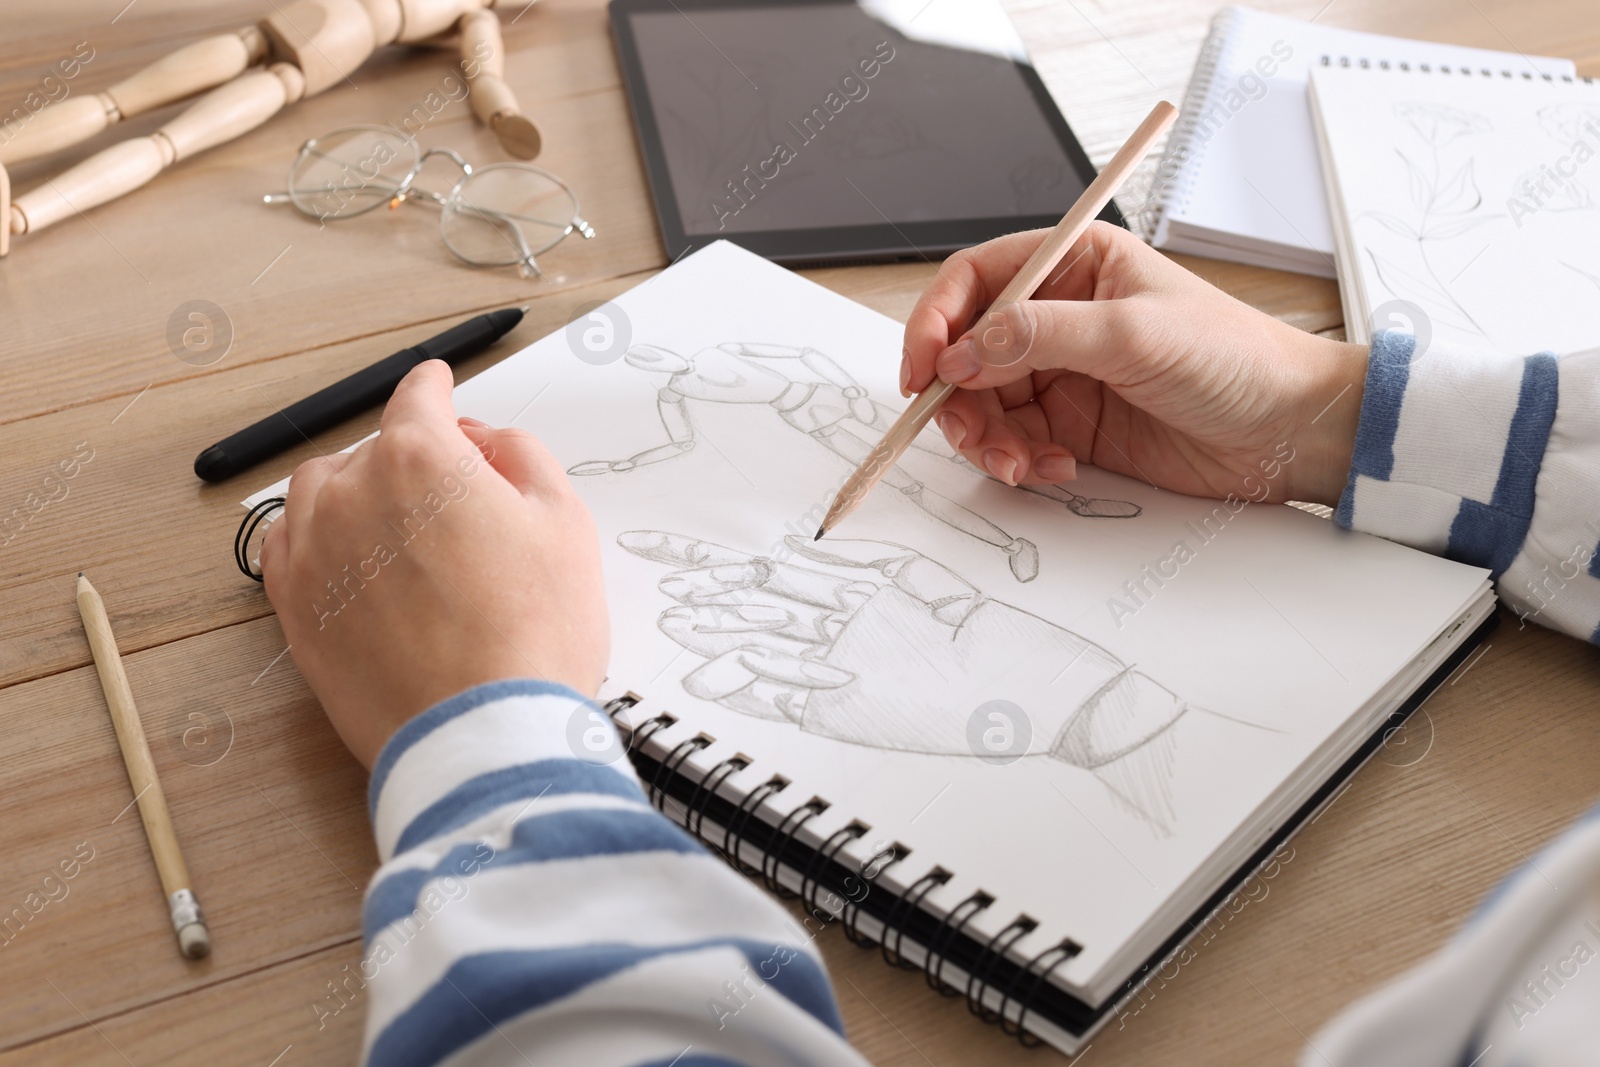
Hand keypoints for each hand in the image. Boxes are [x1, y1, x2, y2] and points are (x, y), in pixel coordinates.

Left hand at [259, 361, 609, 768]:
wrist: (484, 732)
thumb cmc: (533, 635)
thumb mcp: (565, 523)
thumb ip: (523, 456)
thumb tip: (488, 441)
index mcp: (419, 458)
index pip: (418, 396)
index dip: (435, 384)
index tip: (436, 381)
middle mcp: (352, 493)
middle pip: (377, 449)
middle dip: (415, 459)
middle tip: (457, 492)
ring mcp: (314, 552)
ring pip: (322, 491)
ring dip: (357, 491)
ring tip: (398, 524)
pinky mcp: (295, 610)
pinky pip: (287, 547)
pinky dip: (315, 538)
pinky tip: (348, 557)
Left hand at [619, 530, 1181, 768]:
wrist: (1051, 694)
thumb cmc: (1005, 654)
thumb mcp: (943, 600)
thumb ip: (892, 581)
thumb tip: (835, 560)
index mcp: (874, 587)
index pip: (782, 568)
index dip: (724, 561)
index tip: (678, 553)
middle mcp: (856, 616)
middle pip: (763, 596)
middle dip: (706, 585)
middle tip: (655, 568)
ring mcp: (857, 657)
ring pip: (770, 634)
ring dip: (718, 626)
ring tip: (673, 617)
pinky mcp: (864, 703)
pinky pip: (795, 692)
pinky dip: (752, 684)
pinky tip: (713, 680)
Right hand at [900, 222, 1367, 505]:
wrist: (1288, 431)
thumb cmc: (1235, 358)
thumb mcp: (1134, 334)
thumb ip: (1040, 337)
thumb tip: (963, 351)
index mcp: (1075, 264)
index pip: (977, 280)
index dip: (936, 320)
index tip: (923, 369)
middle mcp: (1060, 315)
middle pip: (966, 350)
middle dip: (956, 396)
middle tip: (967, 430)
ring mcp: (1064, 373)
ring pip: (982, 404)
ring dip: (985, 438)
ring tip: (1018, 462)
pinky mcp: (1072, 425)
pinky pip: (1013, 441)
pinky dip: (1018, 461)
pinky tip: (1052, 467)